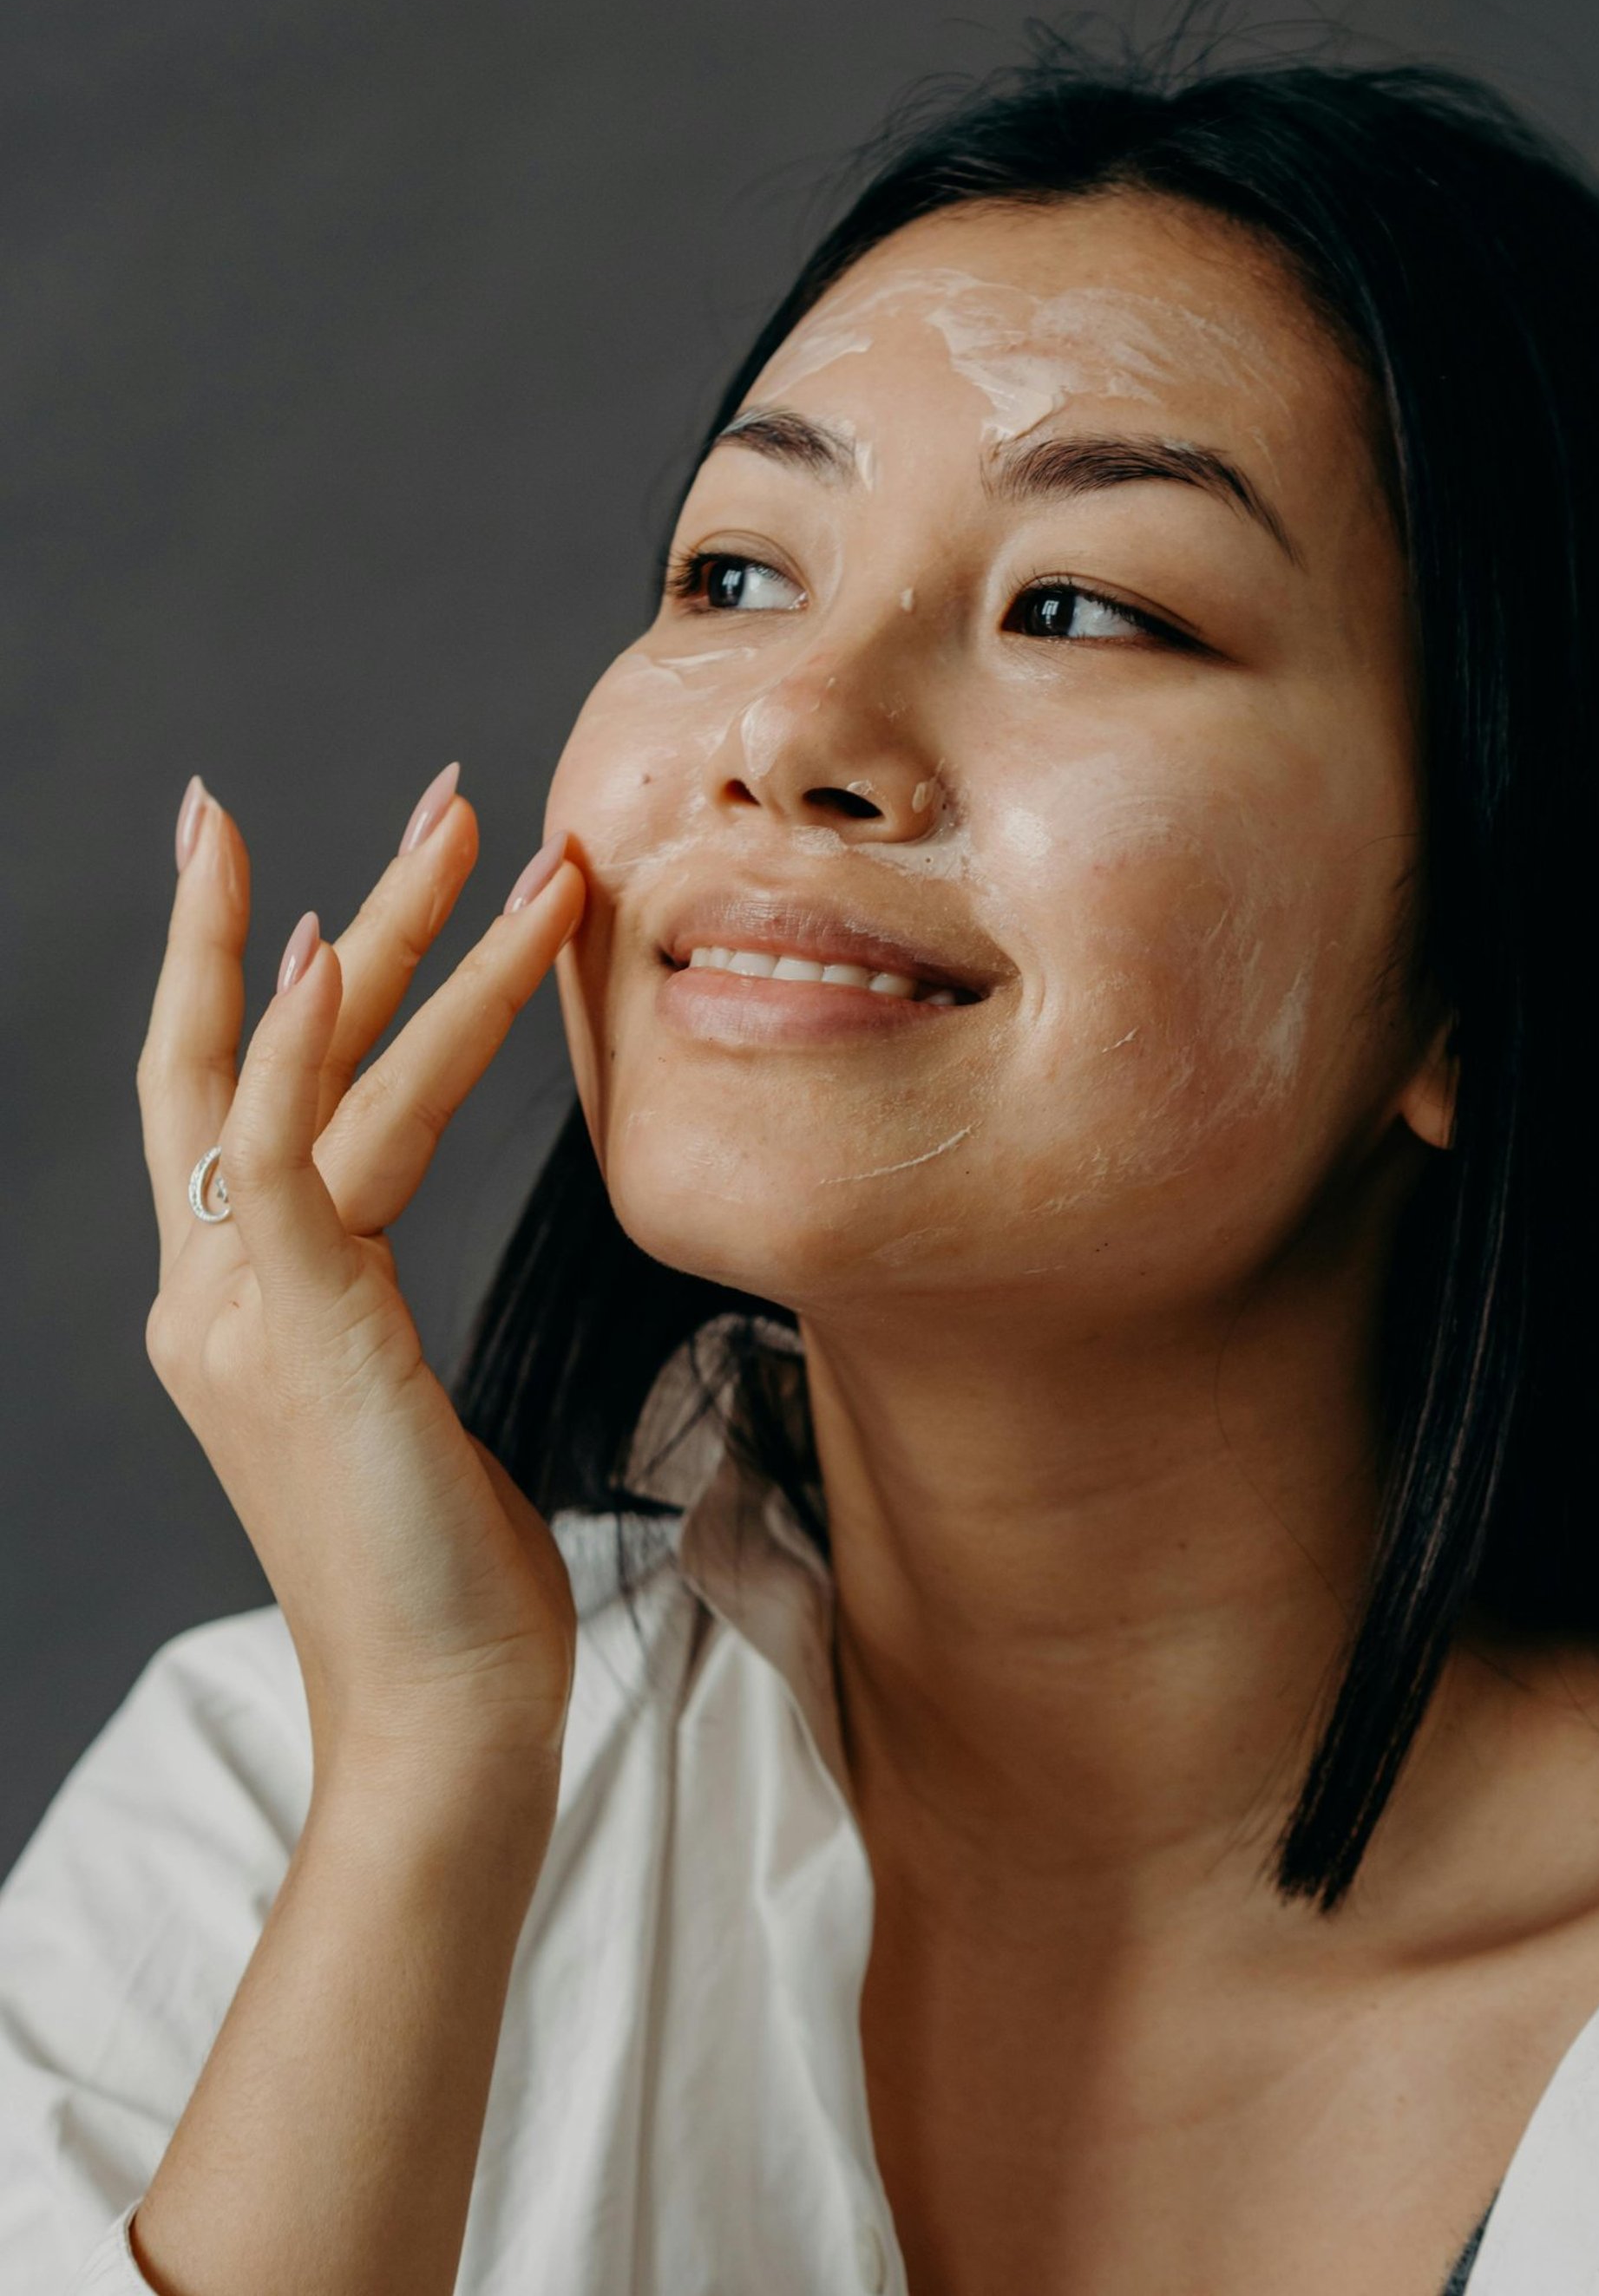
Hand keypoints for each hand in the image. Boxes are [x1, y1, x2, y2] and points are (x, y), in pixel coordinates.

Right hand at [137, 768, 586, 1789]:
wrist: (443, 1710)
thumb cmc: (445, 1573)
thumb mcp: (399, 1414)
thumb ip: (366, 1317)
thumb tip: (390, 1269)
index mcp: (232, 1307)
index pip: (226, 1102)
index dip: (241, 973)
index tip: (280, 862)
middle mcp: (207, 1294)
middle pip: (238, 1055)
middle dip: (328, 913)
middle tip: (436, 798)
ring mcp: (234, 1311)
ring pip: (296, 1075)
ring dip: (390, 938)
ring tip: (481, 830)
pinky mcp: (292, 1332)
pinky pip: (277, 1157)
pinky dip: (297, 1045)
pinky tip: (331, 952)